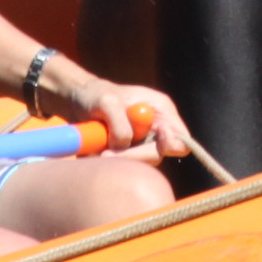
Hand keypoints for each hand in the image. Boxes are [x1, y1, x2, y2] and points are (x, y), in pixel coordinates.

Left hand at [42, 62, 193, 163]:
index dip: (172, 144)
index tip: (154, 140)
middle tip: (105, 154)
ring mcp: (142, 144)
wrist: (80, 102)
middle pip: (158, 155)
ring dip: (118, 159)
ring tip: (98, 149)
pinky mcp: (128, 155)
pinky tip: (98, 151)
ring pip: (139, 164)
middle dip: (132, 156)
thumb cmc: (97, 95)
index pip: (181, 137)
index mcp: (161, 111)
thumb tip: (124, 145)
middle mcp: (156, 130)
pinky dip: (110, 162)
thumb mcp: (106, 101)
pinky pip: (124, 167)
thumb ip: (119, 122)